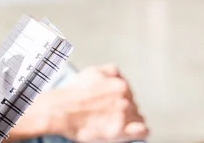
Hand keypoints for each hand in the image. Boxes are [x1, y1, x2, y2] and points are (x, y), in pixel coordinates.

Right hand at [28, 65, 148, 142]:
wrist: (60, 110)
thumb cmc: (73, 92)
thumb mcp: (92, 72)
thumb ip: (111, 71)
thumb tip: (119, 75)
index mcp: (121, 84)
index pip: (127, 91)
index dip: (116, 96)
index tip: (107, 101)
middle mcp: (126, 99)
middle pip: (132, 104)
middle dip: (122, 107)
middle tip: (105, 111)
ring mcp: (125, 115)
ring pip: (137, 117)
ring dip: (128, 119)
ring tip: (111, 120)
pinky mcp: (121, 132)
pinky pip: (143, 131)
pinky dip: (138, 130)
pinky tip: (128, 130)